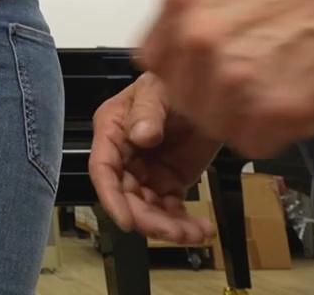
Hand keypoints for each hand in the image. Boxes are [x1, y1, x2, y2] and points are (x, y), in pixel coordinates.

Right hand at [88, 72, 219, 242]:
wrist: (210, 90)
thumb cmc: (174, 80)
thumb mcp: (158, 89)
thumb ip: (147, 110)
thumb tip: (141, 135)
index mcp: (112, 131)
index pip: (103, 169)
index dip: (111, 198)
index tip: (127, 221)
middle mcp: (125, 156)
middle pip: (127, 197)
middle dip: (149, 220)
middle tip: (175, 232)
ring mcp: (147, 172)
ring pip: (149, 210)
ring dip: (170, 227)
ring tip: (195, 232)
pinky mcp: (170, 182)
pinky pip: (171, 210)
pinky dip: (185, 224)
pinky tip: (202, 228)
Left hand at [138, 0, 313, 156]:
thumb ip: (190, 6)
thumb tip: (171, 36)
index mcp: (182, 3)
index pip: (155, 63)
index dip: (183, 72)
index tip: (207, 73)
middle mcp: (198, 41)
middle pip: (183, 99)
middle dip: (211, 97)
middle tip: (251, 84)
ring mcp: (234, 80)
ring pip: (215, 126)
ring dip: (242, 119)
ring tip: (276, 92)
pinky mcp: (273, 112)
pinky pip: (253, 143)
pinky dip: (272, 134)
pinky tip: (294, 105)